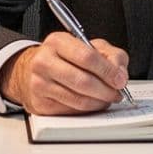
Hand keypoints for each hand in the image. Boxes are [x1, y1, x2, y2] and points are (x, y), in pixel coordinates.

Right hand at [0, 32, 128, 115]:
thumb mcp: (90, 46)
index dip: (108, 71)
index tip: (120, 80)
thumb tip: (120, 74)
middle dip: (106, 90)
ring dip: (99, 102)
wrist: (32, 71)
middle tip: (117, 93)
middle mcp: (44, 62)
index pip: (87, 57)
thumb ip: (111, 55)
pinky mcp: (40, 104)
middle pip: (83, 81)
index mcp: (57, 42)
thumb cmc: (65, 58)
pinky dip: (87, 109)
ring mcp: (39, 84)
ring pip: (78, 100)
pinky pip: (71, 111)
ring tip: (107, 98)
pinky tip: (92, 103)